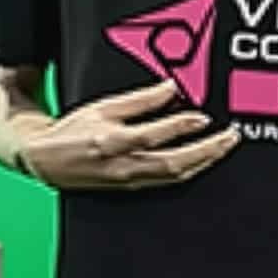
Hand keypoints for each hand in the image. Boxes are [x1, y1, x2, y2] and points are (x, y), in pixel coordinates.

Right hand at [11, 78, 239, 189]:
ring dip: (203, 163)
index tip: (203, 117)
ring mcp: (127, 181)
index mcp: (111, 141)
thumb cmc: (73, 131)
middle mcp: (121, 166)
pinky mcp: (131, 188)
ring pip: (174, 176)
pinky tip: (202, 161)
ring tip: (223, 147)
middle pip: (173, 163)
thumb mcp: (104, 106)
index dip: (181, 126)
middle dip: (206, 151)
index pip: (154, 135)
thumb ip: (140, 100)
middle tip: (230, 137)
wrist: (46, 160)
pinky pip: (167, 182)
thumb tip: (171, 88)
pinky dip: (189, 171)